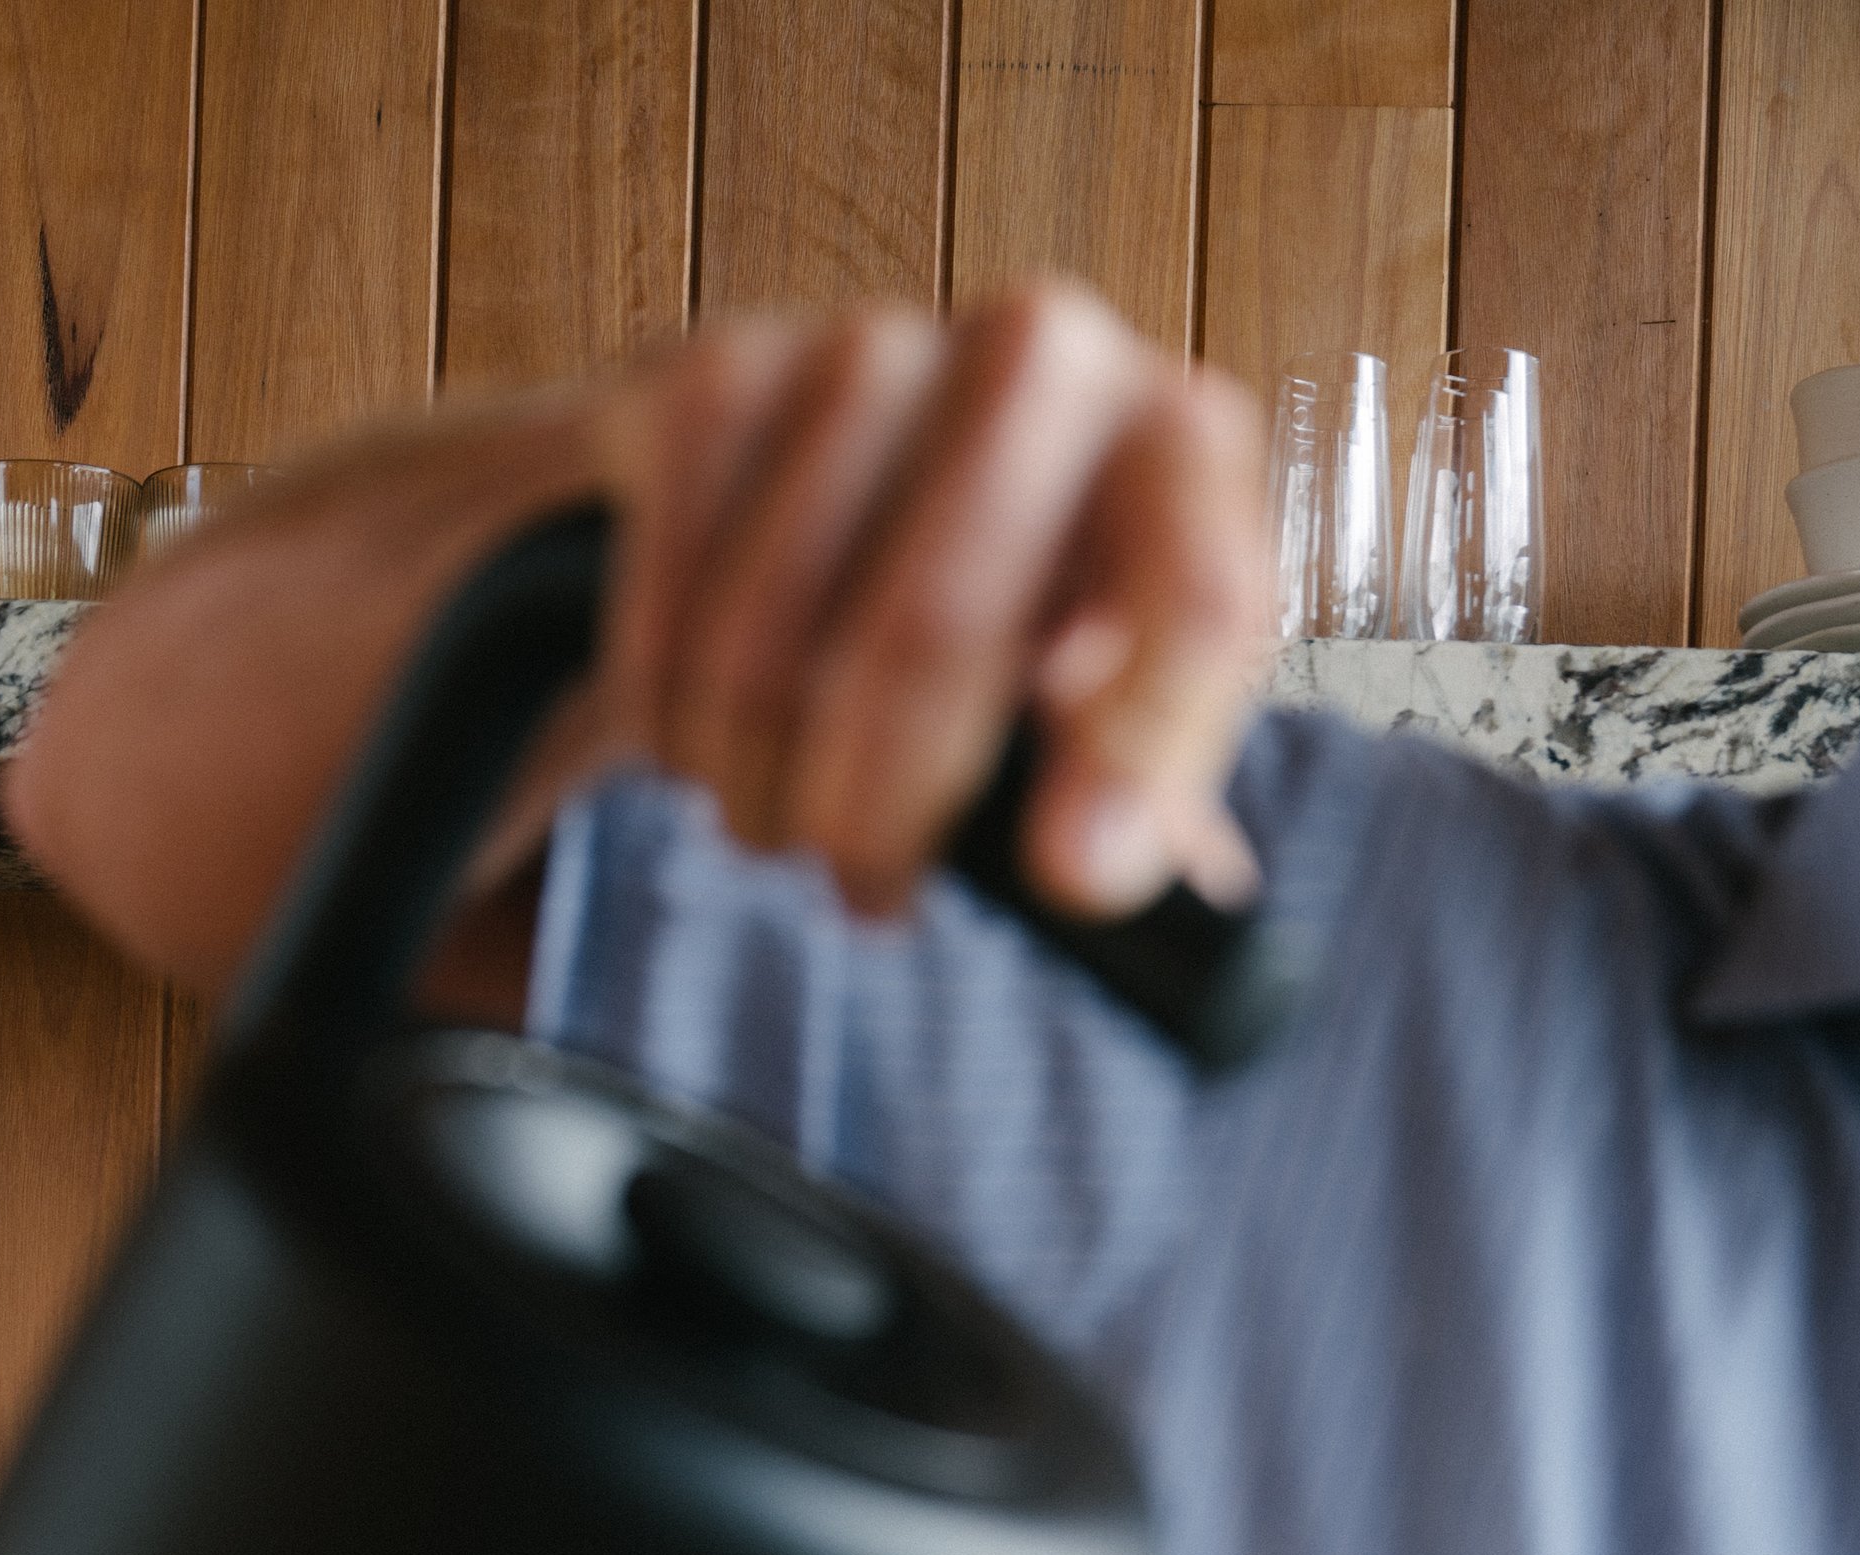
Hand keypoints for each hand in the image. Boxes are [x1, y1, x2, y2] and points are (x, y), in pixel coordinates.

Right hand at [597, 288, 1269, 919]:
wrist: (821, 494)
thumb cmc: (1002, 623)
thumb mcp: (1100, 712)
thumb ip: (1133, 801)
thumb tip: (1112, 887)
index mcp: (1178, 452)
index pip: (1193, 595)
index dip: (1134, 750)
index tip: (1070, 880)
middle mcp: (1042, 358)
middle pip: (938, 631)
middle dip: (874, 809)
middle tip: (861, 900)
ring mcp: (867, 349)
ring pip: (778, 635)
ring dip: (755, 781)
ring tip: (775, 826)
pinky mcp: (714, 371)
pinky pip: (672, 595)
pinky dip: (666, 714)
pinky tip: (692, 747)